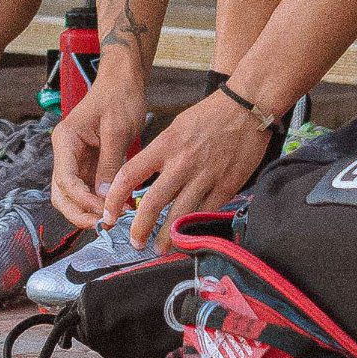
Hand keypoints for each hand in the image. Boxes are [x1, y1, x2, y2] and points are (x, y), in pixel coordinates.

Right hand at [50, 67, 152, 229]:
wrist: (124, 82)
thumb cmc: (119, 97)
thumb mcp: (117, 130)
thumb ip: (109, 165)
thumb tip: (104, 198)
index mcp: (65, 140)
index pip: (65, 179)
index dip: (82, 200)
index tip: (104, 211)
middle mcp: (66, 153)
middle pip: (62, 194)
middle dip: (80, 213)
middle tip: (105, 224)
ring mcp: (77, 160)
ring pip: (74, 196)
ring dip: (90, 211)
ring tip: (113, 220)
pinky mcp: (90, 164)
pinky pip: (90, 190)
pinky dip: (101, 202)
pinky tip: (118, 208)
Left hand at [100, 84, 275, 240]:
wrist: (246, 108)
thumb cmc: (209, 115)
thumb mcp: (175, 127)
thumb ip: (160, 153)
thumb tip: (144, 179)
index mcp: (165, 145)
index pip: (129, 174)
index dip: (115, 198)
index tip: (110, 213)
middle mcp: (182, 163)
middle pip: (153, 203)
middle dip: (140, 228)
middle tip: (135, 242)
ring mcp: (205, 176)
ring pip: (180, 215)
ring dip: (167, 237)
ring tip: (160, 249)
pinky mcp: (226, 186)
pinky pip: (206, 213)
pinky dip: (195, 228)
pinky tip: (188, 237)